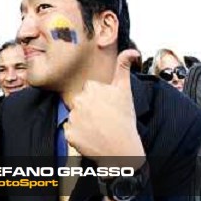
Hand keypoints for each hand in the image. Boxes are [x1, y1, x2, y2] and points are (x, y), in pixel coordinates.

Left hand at [65, 50, 145, 166]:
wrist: (122, 149)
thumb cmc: (124, 119)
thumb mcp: (125, 90)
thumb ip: (123, 68)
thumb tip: (132, 52)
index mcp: (91, 89)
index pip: (89, 90)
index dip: (99, 99)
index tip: (107, 107)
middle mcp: (79, 101)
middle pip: (80, 102)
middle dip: (90, 109)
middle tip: (104, 119)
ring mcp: (72, 118)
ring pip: (75, 116)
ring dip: (83, 122)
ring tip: (98, 128)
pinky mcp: (68, 133)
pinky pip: (70, 130)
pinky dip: (78, 135)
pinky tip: (90, 137)